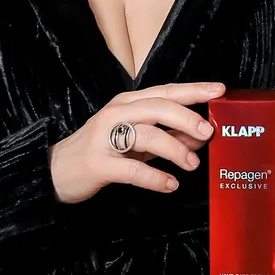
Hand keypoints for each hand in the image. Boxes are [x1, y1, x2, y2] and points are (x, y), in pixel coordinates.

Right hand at [50, 81, 225, 204]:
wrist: (56, 171)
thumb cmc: (102, 152)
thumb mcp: (137, 140)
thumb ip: (168, 135)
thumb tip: (201, 136)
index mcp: (127, 103)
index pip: (165, 91)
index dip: (193, 91)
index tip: (219, 91)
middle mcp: (116, 114)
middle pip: (158, 108)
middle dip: (187, 118)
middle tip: (208, 132)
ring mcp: (104, 138)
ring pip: (147, 136)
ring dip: (175, 150)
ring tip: (192, 165)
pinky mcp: (97, 163)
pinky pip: (132, 169)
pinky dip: (155, 177)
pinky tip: (170, 184)